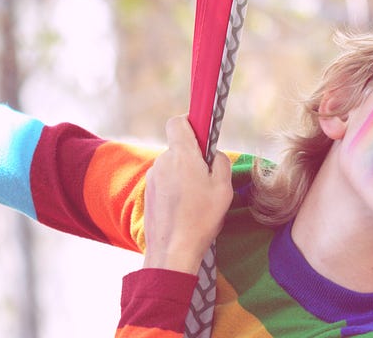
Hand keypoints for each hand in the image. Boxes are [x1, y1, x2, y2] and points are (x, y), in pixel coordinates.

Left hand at [141, 115, 234, 272]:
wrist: (173, 250)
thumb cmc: (201, 218)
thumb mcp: (223, 188)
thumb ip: (219, 162)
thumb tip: (212, 155)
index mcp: (180, 155)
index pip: (178, 122)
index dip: (191, 124)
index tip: (204, 136)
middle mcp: (162, 162)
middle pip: (178, 147)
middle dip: (193, 157)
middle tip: (208, 179)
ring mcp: (152, 178)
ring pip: (173, 166)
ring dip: (185, 175)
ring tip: (197, 199)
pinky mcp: (149, 193)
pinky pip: (165, 182)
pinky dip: (175, 189)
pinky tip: (185, 209)